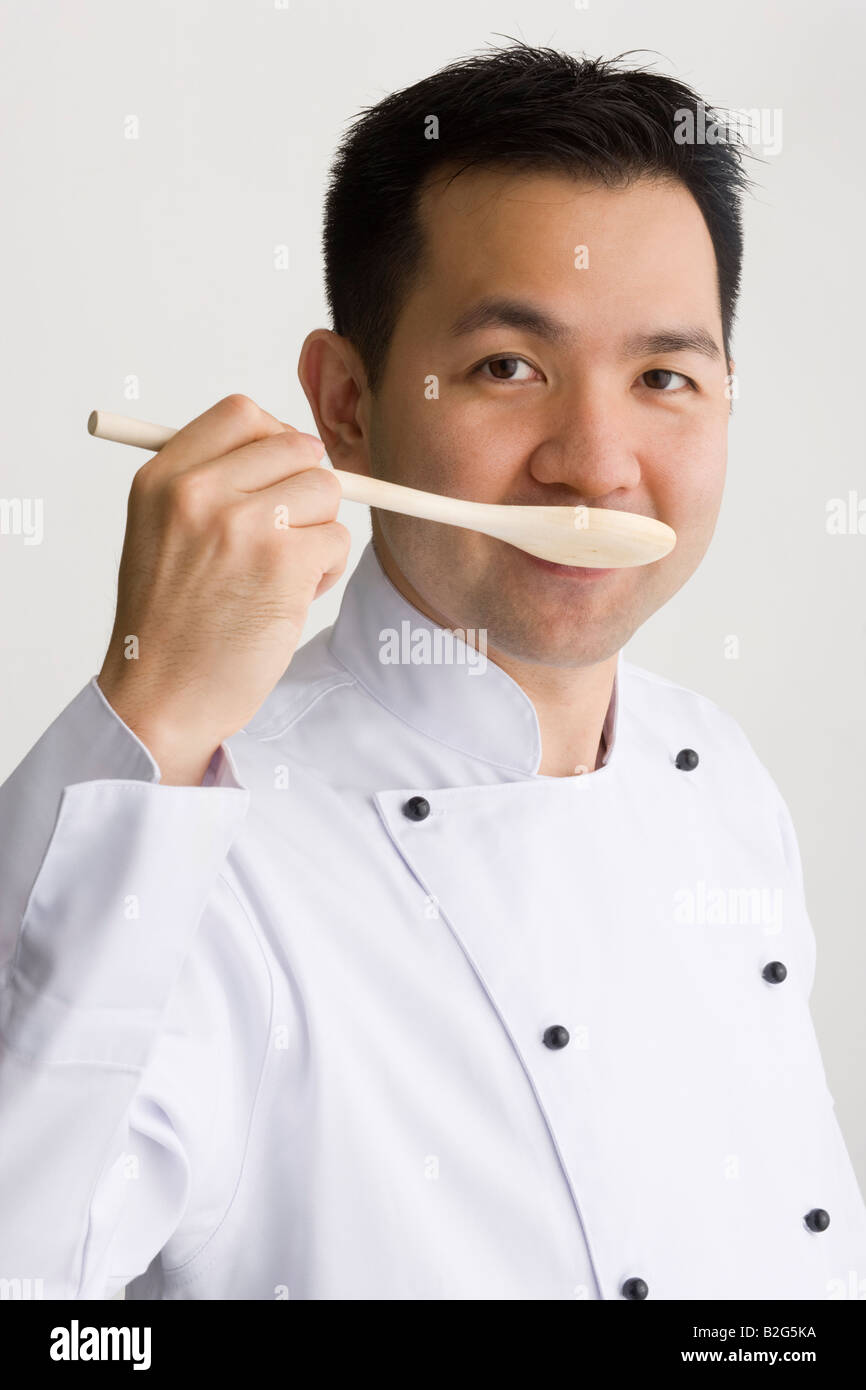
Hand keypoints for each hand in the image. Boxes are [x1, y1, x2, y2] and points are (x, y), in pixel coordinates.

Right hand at [97, 394, 350, 784]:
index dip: (276, 441)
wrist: (160, 698)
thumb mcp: (159, 535)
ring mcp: (244, 523)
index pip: (243, 414)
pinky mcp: (284, 561)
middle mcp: (199, 491)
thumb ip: (209, 486)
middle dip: (307, 490)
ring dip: (319, 532)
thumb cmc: (169, 626)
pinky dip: (327, 572)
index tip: (279, 478)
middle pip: (296, 446)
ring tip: (283, 574)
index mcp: (163, 477)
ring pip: (326, 491)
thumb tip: (289, 450)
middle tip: (287, 536)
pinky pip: (338, 540)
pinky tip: (290, 599)